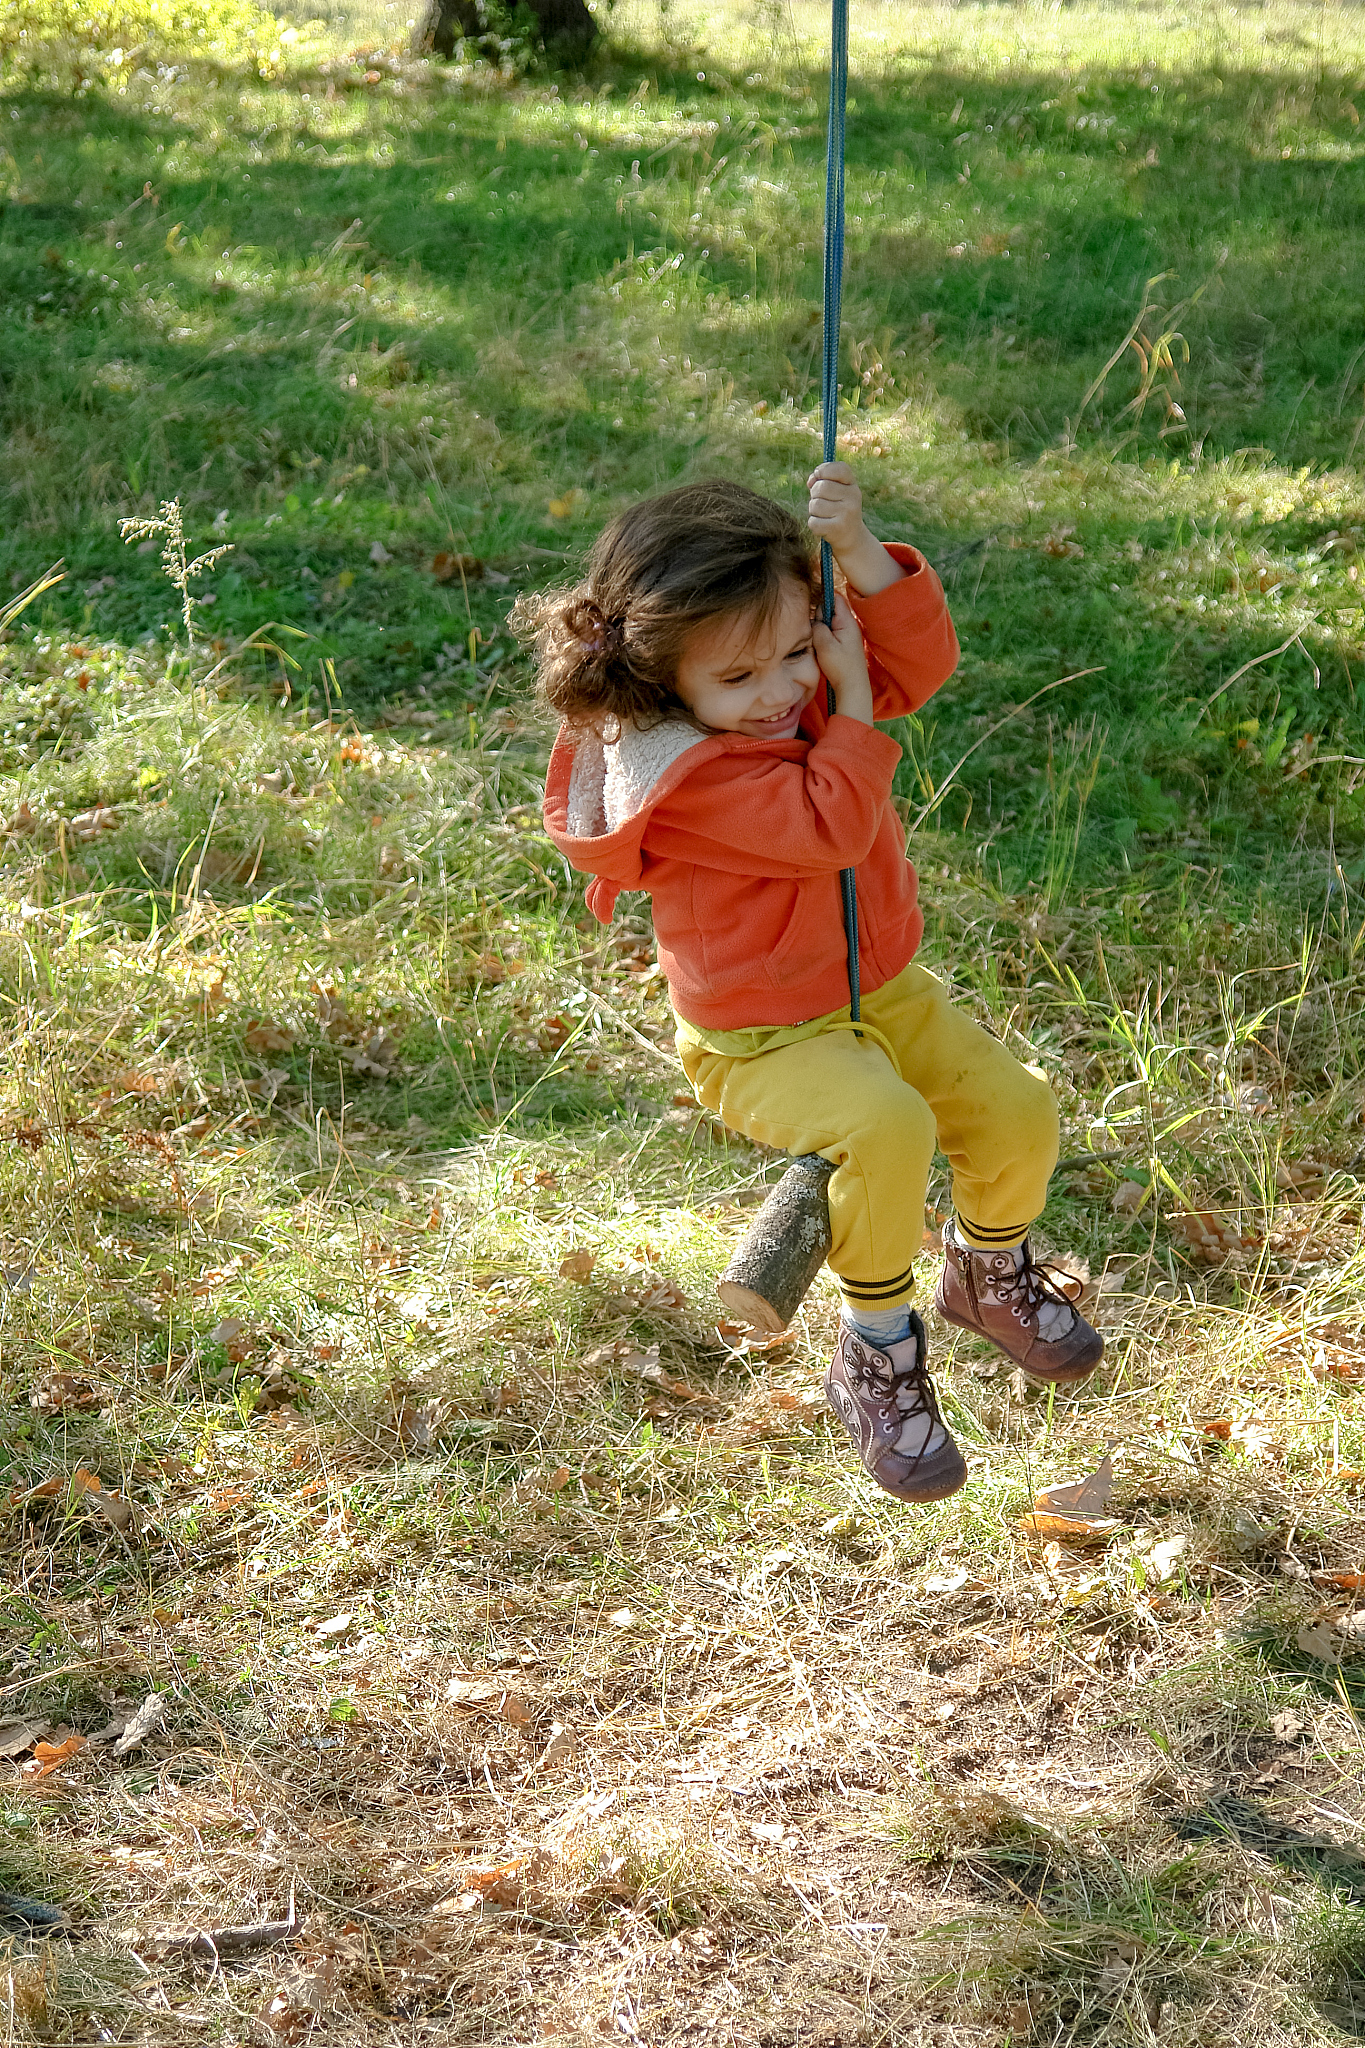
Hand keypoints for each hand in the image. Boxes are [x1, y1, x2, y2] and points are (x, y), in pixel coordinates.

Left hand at [806, 460, 907, 596]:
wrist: (852, 538)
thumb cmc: (838, 509)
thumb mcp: (836, 491)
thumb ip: (822, 480)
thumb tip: (811, 481)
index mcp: (852, 484)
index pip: (839, 468)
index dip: (824, 470)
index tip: (818, 476)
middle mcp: (853, 497)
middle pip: (820, 487)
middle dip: (814, 494)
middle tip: (821, 502)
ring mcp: (846, 513)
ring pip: (815, 505)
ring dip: (813, 511)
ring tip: (824, 515)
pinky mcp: (837, 529)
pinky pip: (813, 522)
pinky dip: (814, 524)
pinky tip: (824, 526)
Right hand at [812, 590, 872, 723]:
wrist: (852, 686)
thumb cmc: (840, 666)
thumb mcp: (824, 644)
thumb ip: (817, 626)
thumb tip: (813, 618)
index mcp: (846, 621)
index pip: (834, 597)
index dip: (821, 595)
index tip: (809, 601)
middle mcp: (848, 624)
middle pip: (829, 608)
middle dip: (818, 615)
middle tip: (814, 632)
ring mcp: (846, 633)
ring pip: (827, 621)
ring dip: (819, 628)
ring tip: (818, 642)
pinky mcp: (843, 642)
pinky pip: (829, 632)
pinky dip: (822, 636)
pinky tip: (821, 647)